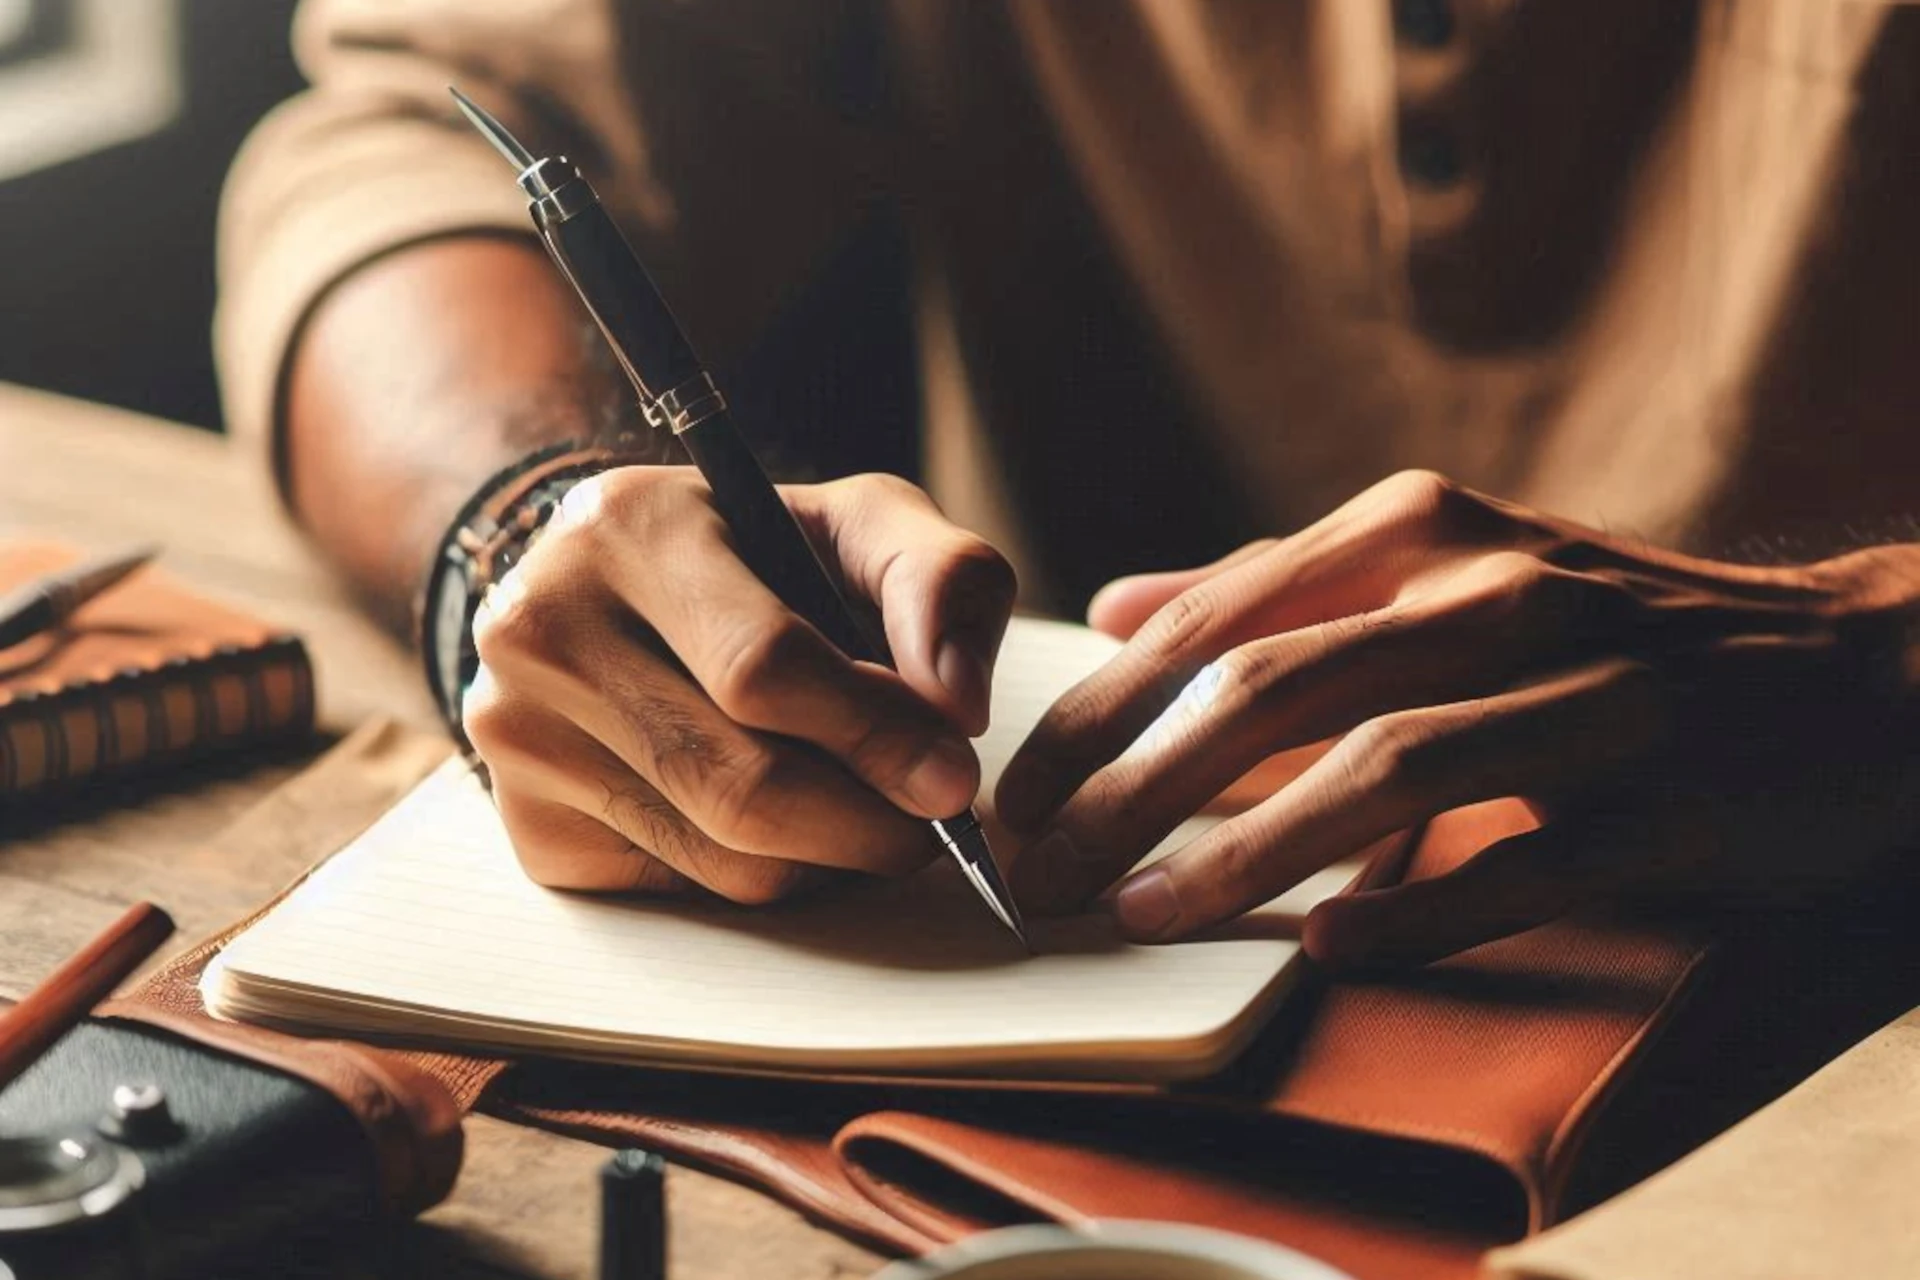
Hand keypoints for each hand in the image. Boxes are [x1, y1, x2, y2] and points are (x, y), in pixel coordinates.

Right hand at [464, 468, 1014, 901]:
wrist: (612, 595)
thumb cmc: (758, 562)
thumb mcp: (856, 526)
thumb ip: (941, 577)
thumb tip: (956, 703)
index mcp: (627, 526)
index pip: (762, 667)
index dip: (876, 736)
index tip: (954, 778)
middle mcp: (543, 628)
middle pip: (740, 784)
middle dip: (869, 823)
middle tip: (935, 826)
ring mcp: (519, 735)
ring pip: (722, 857)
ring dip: (830, 859)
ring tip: (873, 815)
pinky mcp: (529, 827)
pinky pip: (686, 893)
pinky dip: (766, 878)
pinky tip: (788, 827)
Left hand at [1000, 470, 1919, 966]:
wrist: (1849, 668)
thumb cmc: (1608, 623)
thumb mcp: (1443, 562)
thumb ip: (1276, 583)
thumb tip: (1113, 604)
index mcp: (1427, 531)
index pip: (1219, 618)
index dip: (1100, 710)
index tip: (1016, 791)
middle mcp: (1501, 595)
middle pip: (1276, 687)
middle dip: (1134, 785)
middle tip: (1044, 869)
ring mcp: (1592, 695)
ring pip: (1387, 766)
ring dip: (1247, 847)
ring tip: (1143, 910)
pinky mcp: (1669, 800)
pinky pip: (1524, 861)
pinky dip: (1420, 907)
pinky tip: (1327, 949)